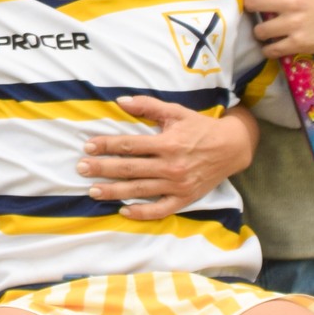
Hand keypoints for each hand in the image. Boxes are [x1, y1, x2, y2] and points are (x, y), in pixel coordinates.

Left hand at [79, 97, 251, 217]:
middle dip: (102, 168)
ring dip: (114, 191)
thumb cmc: (201, 128)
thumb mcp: (176, 112)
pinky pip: (160, 209)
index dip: (107, 145)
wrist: (232, 147)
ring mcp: (177, 184)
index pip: (130, 145)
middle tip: (81, 169)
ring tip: (93, 191)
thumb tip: (120, 102)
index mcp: (167, 142)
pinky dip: (142, 212)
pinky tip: (124, 212)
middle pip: (129, 168)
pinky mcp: (184, 198)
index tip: (88, 146)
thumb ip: (148, 106)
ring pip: (139, 190)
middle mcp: (171, 165)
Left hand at [235, 0, 313, 59]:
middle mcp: (293, 0)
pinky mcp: (299, 42)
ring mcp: (295, 23)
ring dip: (260, 30)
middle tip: (254, 8)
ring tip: (265, 29)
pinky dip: (268, 49)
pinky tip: (270, 46)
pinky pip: (271, 49)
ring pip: (259, 29)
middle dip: (250, 6)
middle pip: (252, 3)